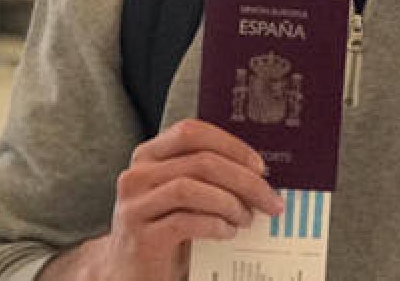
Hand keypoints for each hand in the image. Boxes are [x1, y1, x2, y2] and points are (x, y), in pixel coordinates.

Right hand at [58, 119, 283, 280]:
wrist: (130, 273)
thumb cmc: (165, 230)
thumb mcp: (184, 197)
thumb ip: (208, 177)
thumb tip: (259, 174)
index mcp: (148, 156)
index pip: (191, 132)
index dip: (230, 145)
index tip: (260, 167)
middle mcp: (136, 175)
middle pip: (200, 161)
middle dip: (244, 180)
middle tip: (270, 200)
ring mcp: (134, 206)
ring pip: (190, 188)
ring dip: (229, 202)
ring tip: (246, 219)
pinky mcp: (139, 237)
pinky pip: (183, 222)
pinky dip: (214, 225)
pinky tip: (227, 232)